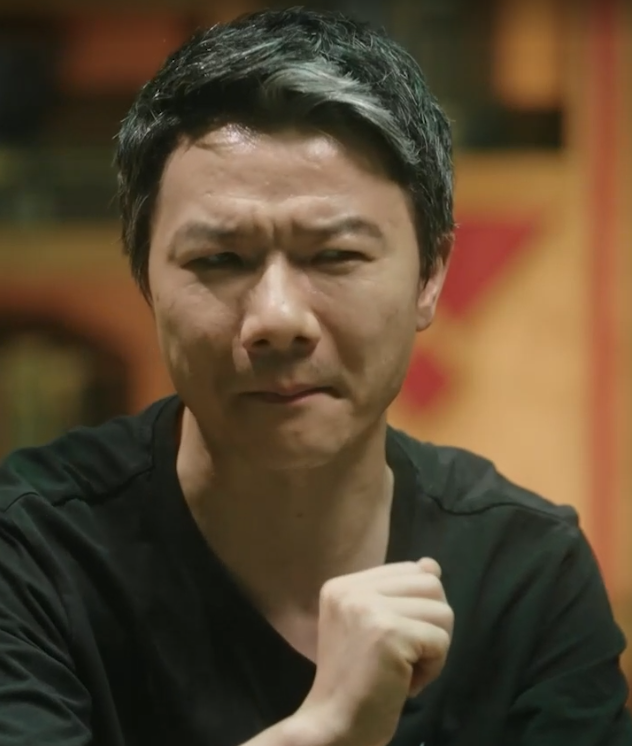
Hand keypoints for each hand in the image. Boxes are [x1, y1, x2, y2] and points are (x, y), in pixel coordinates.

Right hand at [296, 558, 452, 745]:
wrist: (332, 725)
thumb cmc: (354, 681)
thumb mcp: (372, 626)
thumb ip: (399, 593)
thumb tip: (431, 564)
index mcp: (343, 585)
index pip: (409, 570)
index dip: (416, 608)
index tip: (393, 640)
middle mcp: (353, 589)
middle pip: (430, 584)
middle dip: (431, 624)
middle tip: (406, 655)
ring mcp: (370, 608)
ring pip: (442, 611)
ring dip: (434, 648)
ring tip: (405, 669)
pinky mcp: (390, 633)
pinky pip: (441, 641)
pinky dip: (434, 668)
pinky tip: (406, 682)